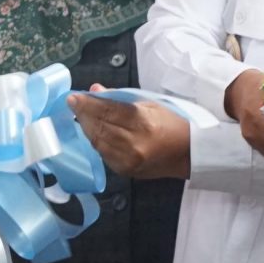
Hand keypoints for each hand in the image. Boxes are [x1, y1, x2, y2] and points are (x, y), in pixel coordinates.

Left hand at [70, 87, 192, 178]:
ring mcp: (128, 160)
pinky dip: (96, 141)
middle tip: (74, 104)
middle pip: (100, 127)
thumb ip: (120, 99)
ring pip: (98, 142)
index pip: (108, 111)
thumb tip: (95, 91)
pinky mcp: (125, 171)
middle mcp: (133, 143)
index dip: (88, 104)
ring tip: (80, 116)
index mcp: (143, 122)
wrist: (190, 154)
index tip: (74, 97)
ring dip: (86, 128)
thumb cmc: (173, 124)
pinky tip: (92, 131)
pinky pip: (103, 154)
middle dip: (83, 114)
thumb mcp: (150, 104)